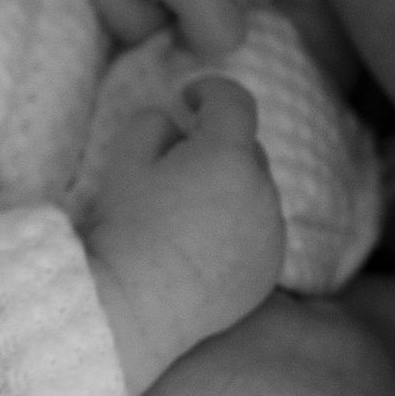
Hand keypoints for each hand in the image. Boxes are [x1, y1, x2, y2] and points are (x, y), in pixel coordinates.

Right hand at [81, 75, 285, 394]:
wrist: (136, 305)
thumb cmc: (125, 228)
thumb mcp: (124, 160)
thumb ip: (152, 122)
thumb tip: (174, 124)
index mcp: (228, 156)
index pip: (234, 101)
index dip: (210, 90)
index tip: (188, 97)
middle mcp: (262, 191)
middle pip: (247, 148)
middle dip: (217, 145)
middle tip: (175, 162)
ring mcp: (271, 233)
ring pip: (255, 193)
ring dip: (229, 189)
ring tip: (185, 212)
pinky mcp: (269, 269)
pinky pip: (259, 233)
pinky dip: (238, 228)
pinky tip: (200, 246)